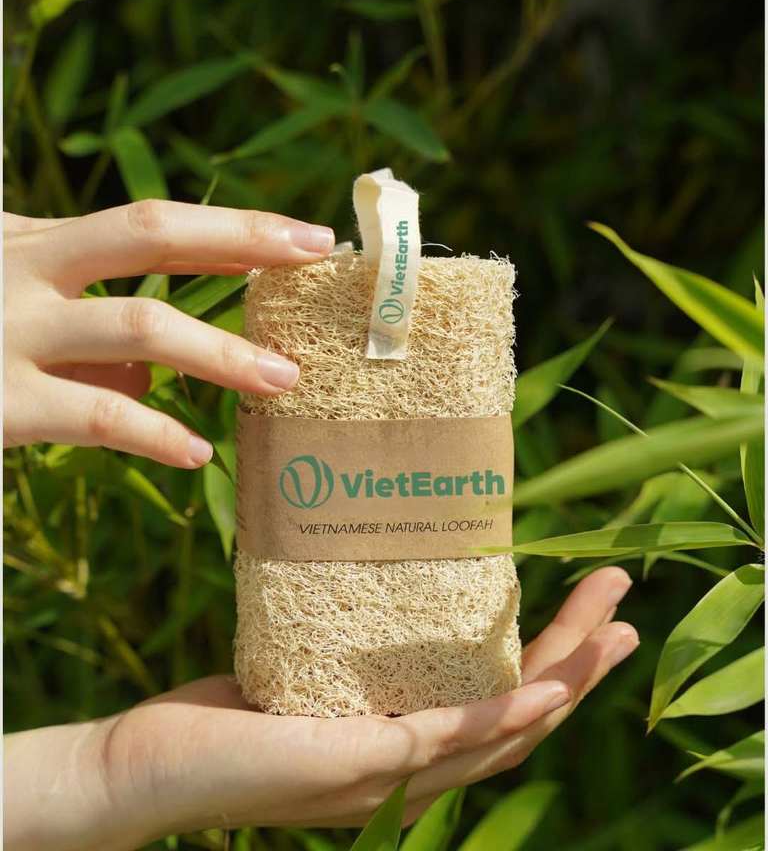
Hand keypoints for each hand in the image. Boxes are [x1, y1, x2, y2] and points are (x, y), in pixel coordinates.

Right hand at [3, 202, 333, 466]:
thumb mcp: (6, 301)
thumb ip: (75, 320)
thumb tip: (146, 375)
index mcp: (36, 250)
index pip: (149, 229)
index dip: (232, 230)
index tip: (306, 237)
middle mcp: (25, 274)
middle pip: (148, 234)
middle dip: (241, 239)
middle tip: (318, 253)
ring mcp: (11, 333)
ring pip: (139, 326)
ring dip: (222, 352)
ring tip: (283, 379)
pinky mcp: (1, 402)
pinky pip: (95, 415)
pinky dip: (154, 434)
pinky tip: (197, 453)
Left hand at [4, 568, 637, 850]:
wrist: (139, 774)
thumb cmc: (214, 723)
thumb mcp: (299, 674)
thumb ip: (338, 651)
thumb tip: (360, 584)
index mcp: (398, 752)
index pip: (495, 712)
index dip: (553, 670)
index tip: (589, 619)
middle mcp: (406, 775)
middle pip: (518, 722)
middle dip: (580, 667)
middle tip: (623, 609)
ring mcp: (385, 776)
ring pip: (500, 730)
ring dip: (562, 682)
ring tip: (608, 631)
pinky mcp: (354, 762)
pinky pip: (443, 738)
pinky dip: (501, 715)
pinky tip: (541, 687)